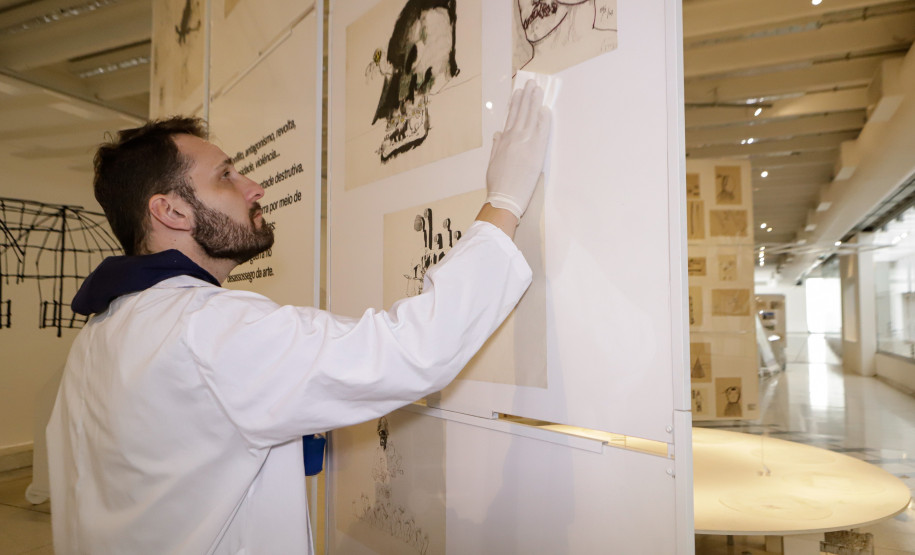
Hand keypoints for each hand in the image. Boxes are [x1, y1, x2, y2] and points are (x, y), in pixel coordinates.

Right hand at [485, 80, 551, 222]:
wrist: (505, 198)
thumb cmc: (498, 184)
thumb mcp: (492, 162)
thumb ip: (497, 146)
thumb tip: (498, 133)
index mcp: (503, 140)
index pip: (511, 117)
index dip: (515, 103)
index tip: (518, 93)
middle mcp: (514, 138)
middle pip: (521, 113)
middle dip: (526, 97)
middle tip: (531, 84)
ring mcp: (526, 143)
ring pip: (531, 117)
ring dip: (534, 102)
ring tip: (537, 90)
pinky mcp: (536, 151)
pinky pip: (541, 131)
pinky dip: (543, 119)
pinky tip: (545, 109)